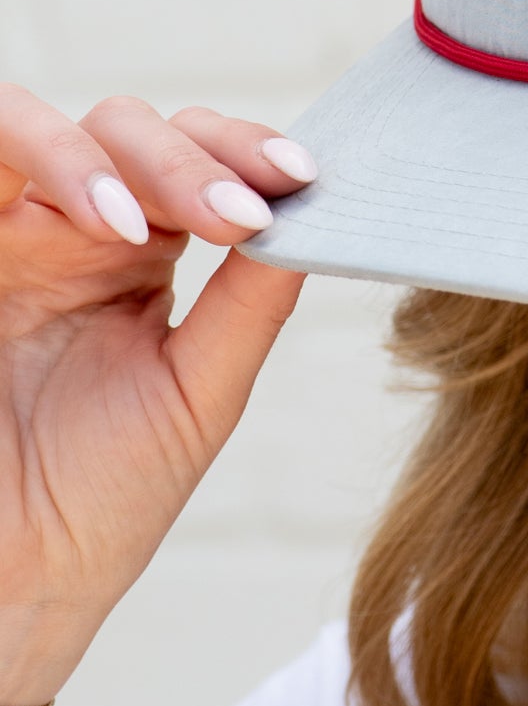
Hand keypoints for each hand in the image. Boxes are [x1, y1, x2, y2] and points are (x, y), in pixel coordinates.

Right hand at [0, 88, 312, 705]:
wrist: (17, 581)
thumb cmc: (100, 498)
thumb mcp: (200, 390)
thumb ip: (250, 303)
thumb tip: (318, 217)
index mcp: (134, 258)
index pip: (196, 160)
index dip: (248, 151)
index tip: (304, 179)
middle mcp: (66, 230)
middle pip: (133, 128)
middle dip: (200, 155)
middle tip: (249, 211)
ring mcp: (7, 234)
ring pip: (54, 124)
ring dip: (129, 154)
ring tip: (178, 220)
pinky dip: (57, 165)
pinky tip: (113, 226)